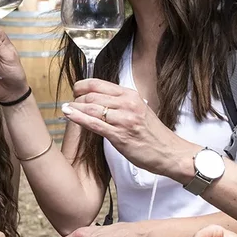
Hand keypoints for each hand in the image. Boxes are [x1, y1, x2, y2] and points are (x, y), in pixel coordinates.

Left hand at [61, 79, 195, 180]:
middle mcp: (127, 103)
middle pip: (92, 95)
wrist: (170, 153)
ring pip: (91, 107)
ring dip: (74, 107)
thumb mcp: (139, 110)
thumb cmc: (154, 135)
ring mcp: (123, 119)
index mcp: (131, 95)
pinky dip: (78, 118)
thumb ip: (122, 103)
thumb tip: (102, 99)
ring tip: (66, 109)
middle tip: (70, 104)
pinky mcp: (119, 135)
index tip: (75, 91)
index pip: (98, 83)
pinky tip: (68, 114)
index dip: (82, 85)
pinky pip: (93, 123)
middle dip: (77, 98)